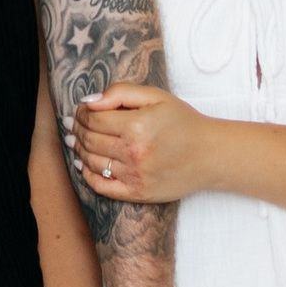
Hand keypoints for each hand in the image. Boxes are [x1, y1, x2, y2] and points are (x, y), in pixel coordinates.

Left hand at [71, 82, 210, 205]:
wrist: (210, 154)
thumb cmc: (183, 122)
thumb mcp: (156, 96)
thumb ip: (121, 93)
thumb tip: (89, 102)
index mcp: (137, 126)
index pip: (93, 119)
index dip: (81, 114)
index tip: (80, 111)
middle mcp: (134, 153)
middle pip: (89, 141)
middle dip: (78, 130)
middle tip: (74, 125)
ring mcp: (135, 176)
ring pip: (92, 163)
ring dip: (80, 151)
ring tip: (78, 142)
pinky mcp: (138, 193)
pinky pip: (102, 187)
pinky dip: (88, 176)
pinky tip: (85, 165)